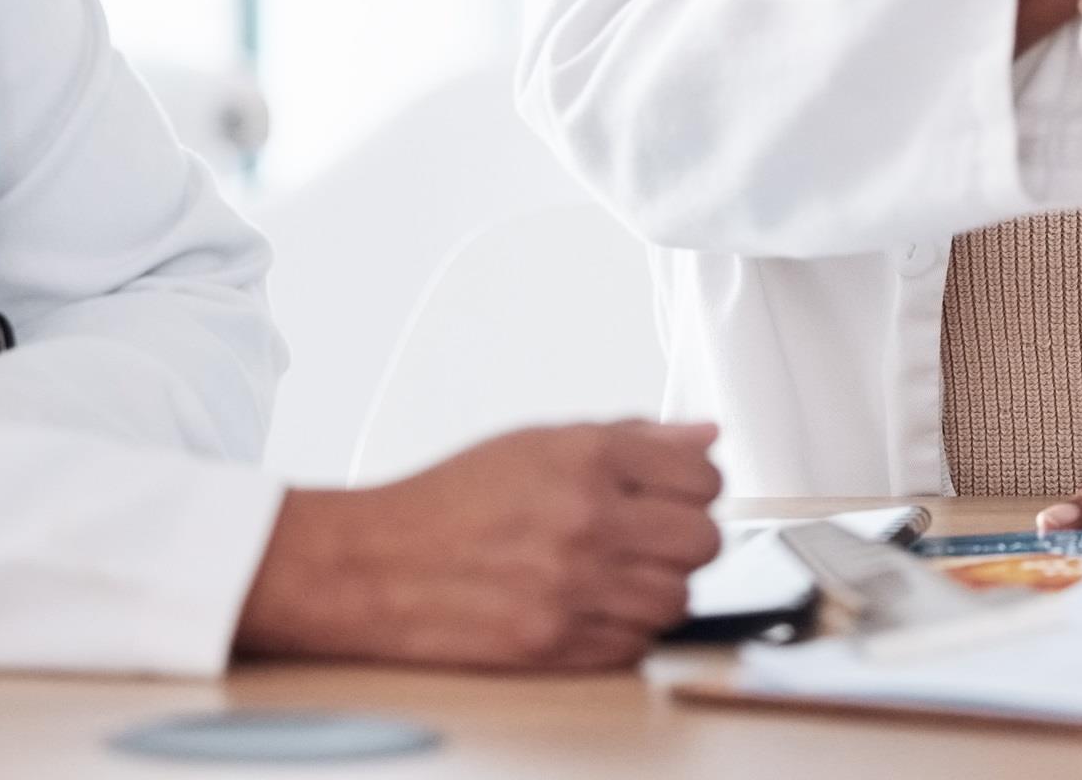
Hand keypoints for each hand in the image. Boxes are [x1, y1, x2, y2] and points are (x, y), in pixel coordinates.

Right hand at [234, 421, 724, 670]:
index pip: (703, 476)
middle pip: (703, 540)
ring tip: (618, 573)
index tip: (678, 495)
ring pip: (678, 598)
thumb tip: (702, 435)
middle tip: (652, 537)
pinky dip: (626, 631)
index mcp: (587, 458)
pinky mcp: (559, 644)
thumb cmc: (452, 502)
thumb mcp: (540, 442)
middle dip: (686, 538)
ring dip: (659, 587)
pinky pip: (637, 645)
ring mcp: (576, 587)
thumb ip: (633, 437)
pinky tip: (593, 607)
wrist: (378, 564)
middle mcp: (588, 520)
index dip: (696, 488)